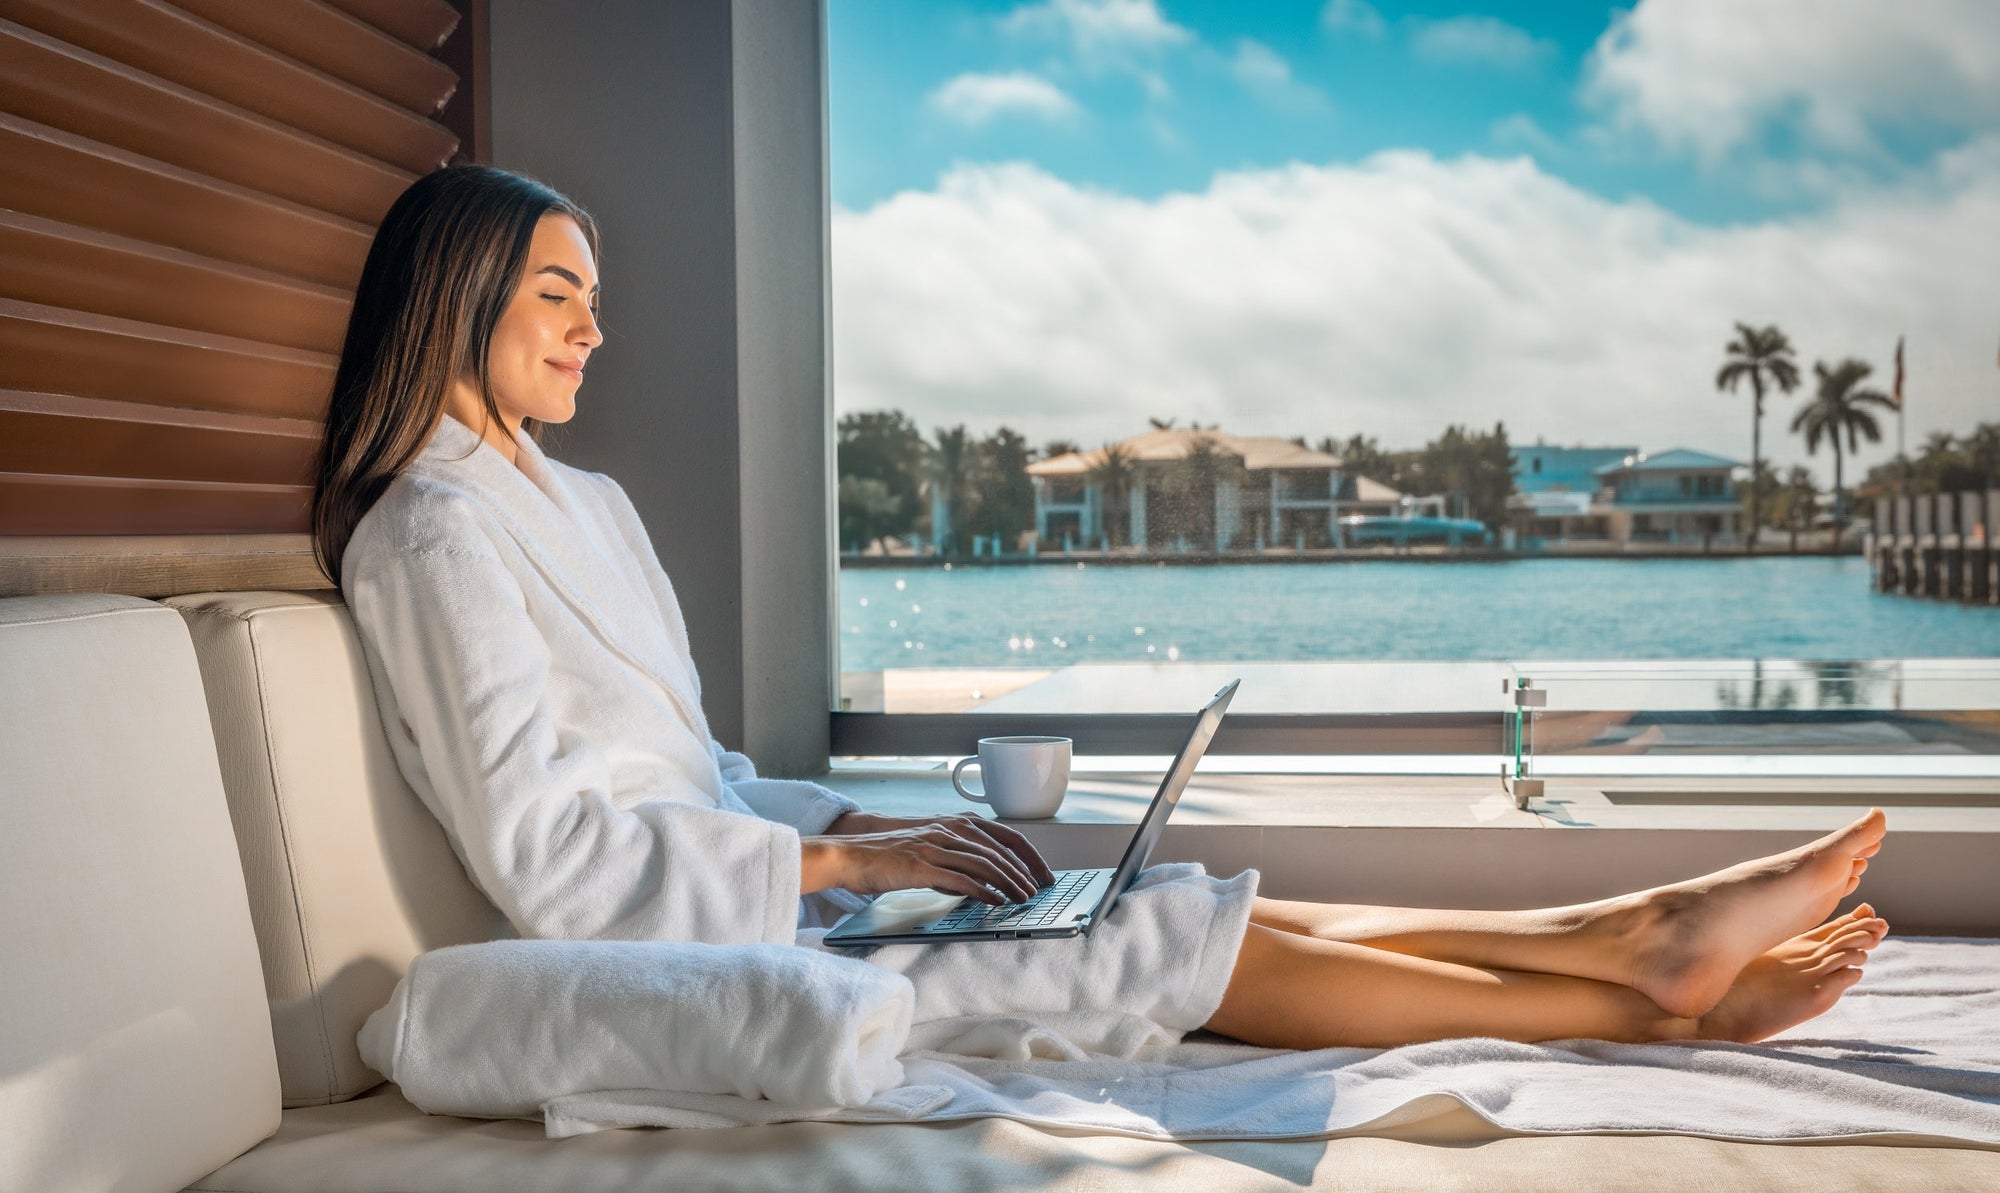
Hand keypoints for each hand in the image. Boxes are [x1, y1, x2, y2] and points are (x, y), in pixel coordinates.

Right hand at [802, 811, 1056, 903]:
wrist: (850, 854)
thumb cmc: (886, 857)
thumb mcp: (927, 853)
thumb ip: (953, 864)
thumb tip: (979, 885)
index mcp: (952, 825)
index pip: (1003, 835)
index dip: (1027, 855)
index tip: (1042, 873)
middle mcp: (948, 831)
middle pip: (999, 850)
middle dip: (1024, 871)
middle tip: (1040, 890)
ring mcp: (935, 846)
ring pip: (984, 863)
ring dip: (1009, 882)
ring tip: (1024, 898)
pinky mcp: (922, 865)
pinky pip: (961, 879)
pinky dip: (983, 891)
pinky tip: (995, 901)